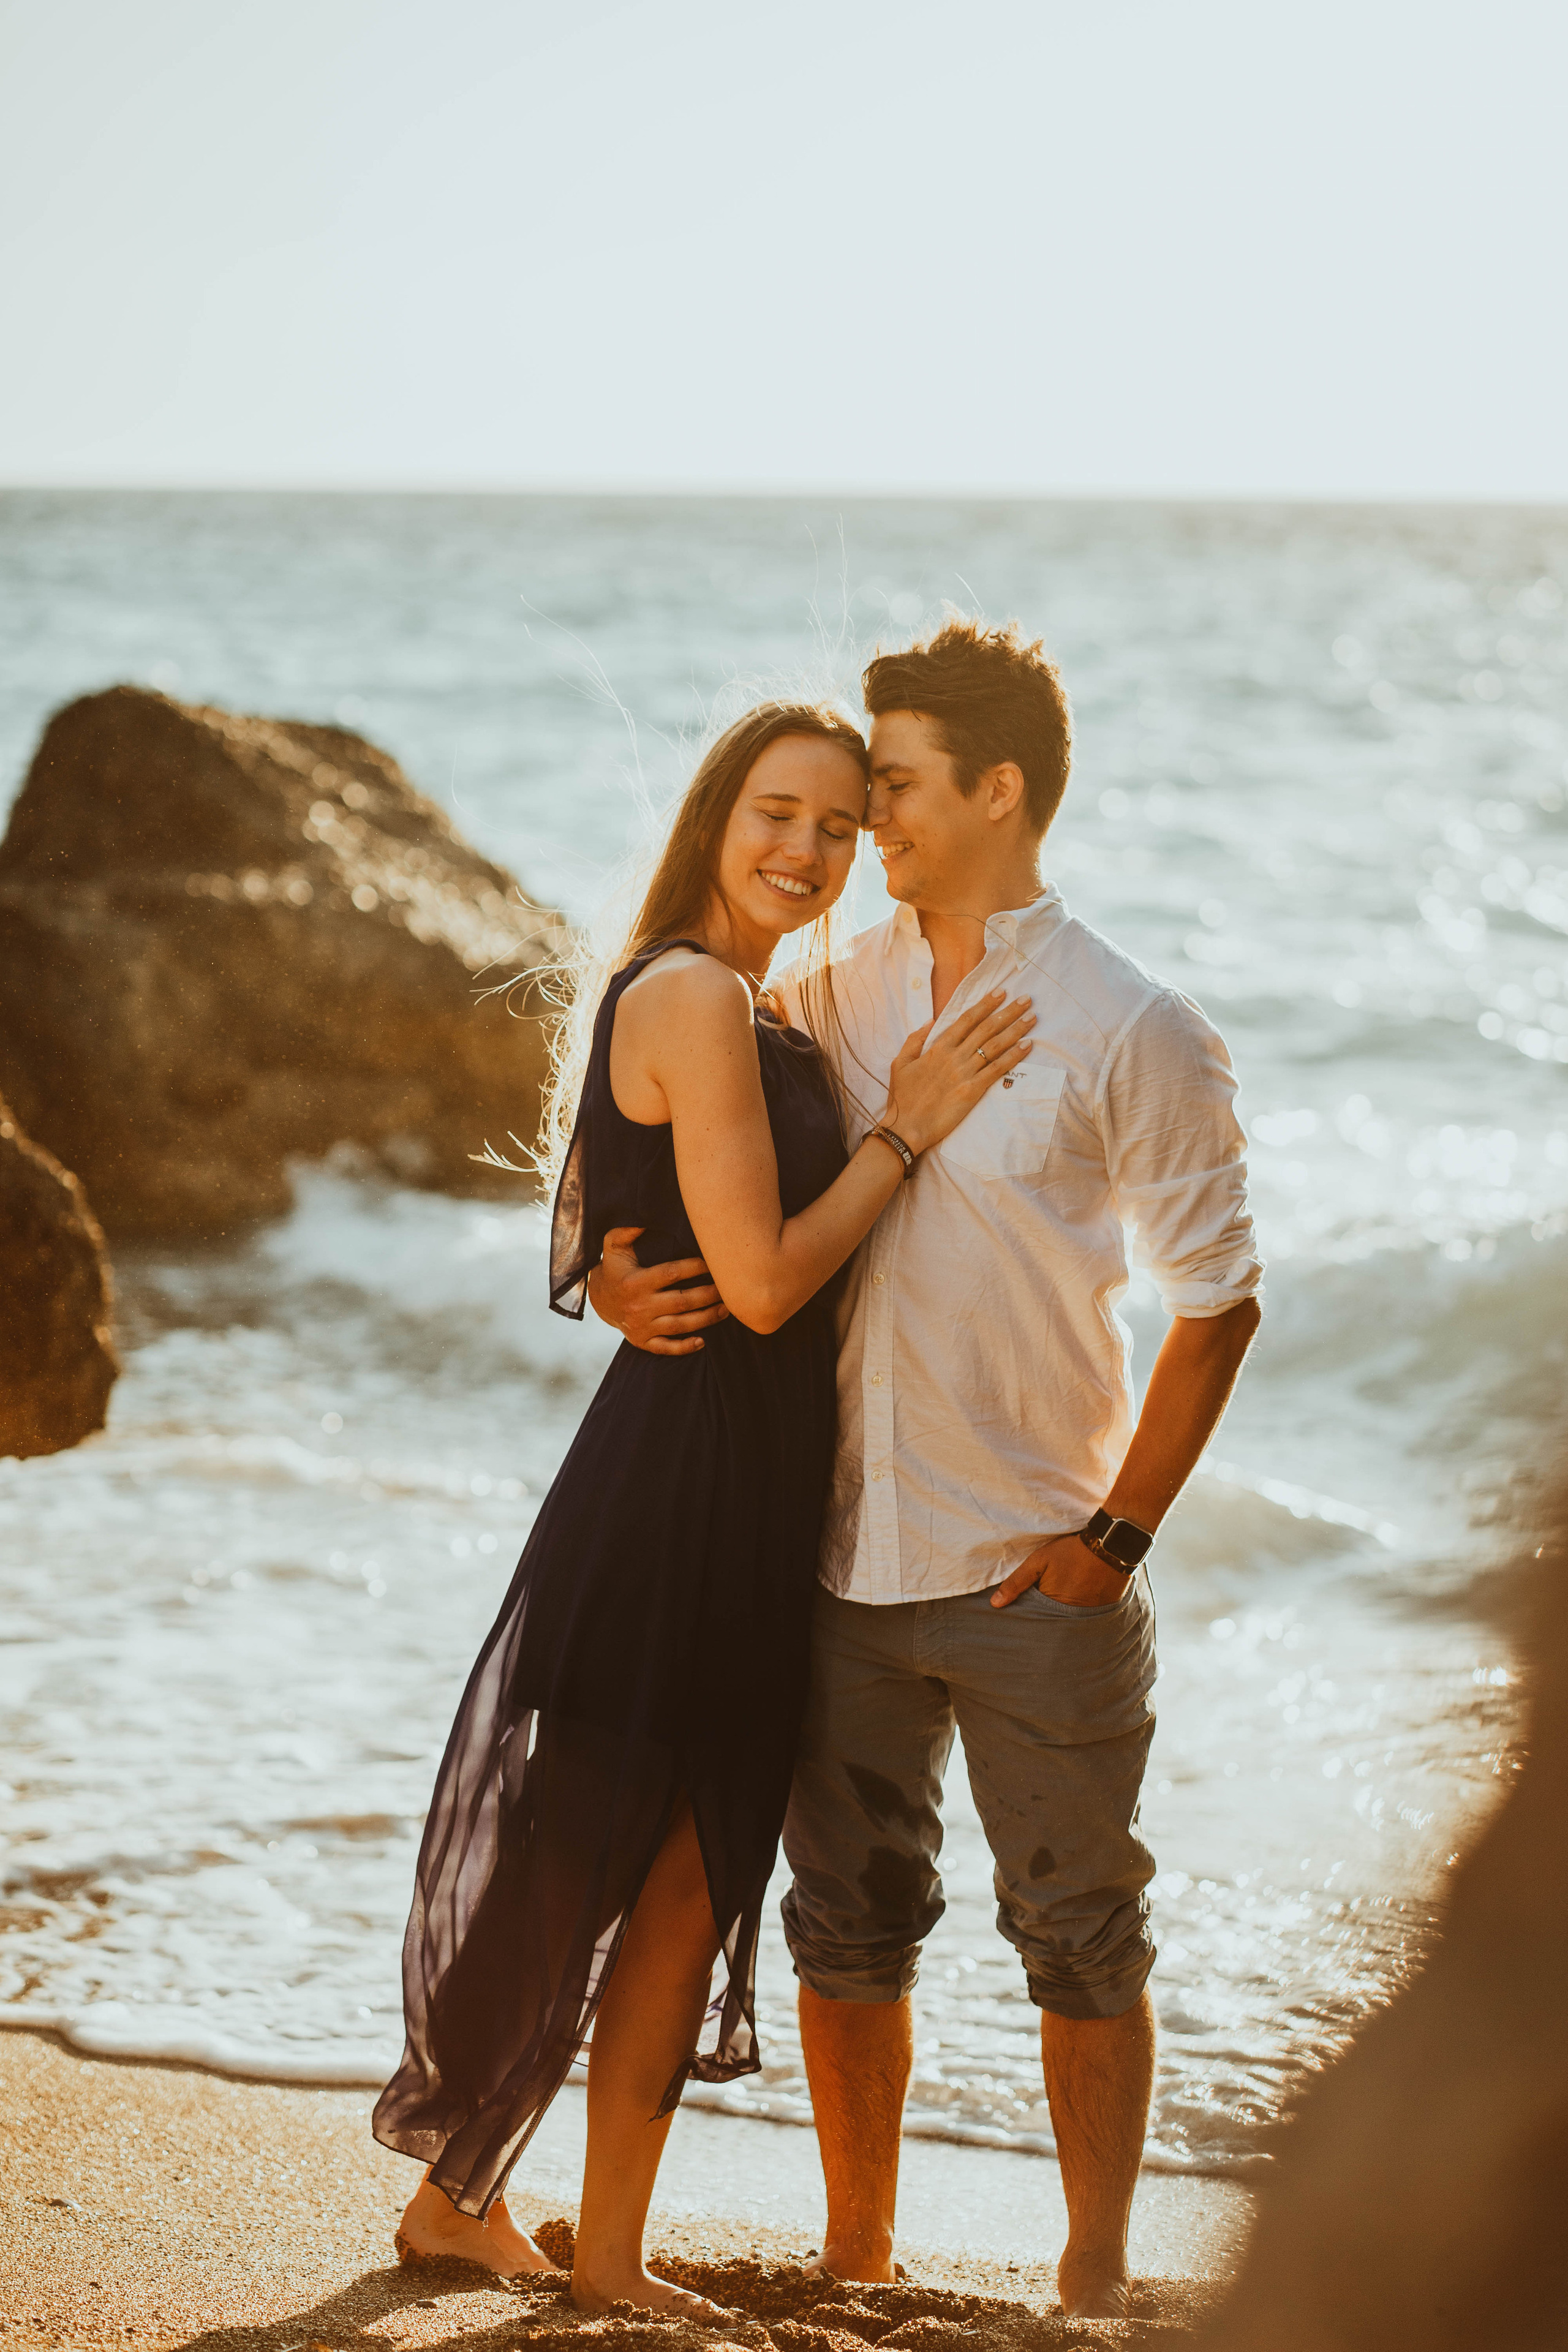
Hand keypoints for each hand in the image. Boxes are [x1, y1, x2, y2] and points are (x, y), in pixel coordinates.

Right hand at [585, 1225, 729, 1355]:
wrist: (598, 1299)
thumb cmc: (614, 1268)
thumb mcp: (614, 1244)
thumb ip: (628, 1230)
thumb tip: (645, 1218)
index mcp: (636, 1281)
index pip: (672, 1273)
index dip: (696, 1267)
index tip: (713, 1262)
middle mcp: (639, 1306)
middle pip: (682, 1301)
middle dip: (709, 1295)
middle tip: (729, 1288)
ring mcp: (641, 1326)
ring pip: (680, 1325)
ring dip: (706, 1319)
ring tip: (726, 1310)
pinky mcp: (642, 1341)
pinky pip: (666, 1348)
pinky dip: (684, 1347)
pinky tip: (703, 1342)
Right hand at [882, 991, 1035, 1156]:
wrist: (906, 1127)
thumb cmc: (902, 1097)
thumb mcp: (900, 1063)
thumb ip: (915, 1040)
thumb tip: (930, 1021)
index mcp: (938, 1047)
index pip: (966, 1020)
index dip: (985, 1004)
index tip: (1001, 992)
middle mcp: (954, 1056)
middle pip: (986, 1028)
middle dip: (1008, 1011)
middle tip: (1026, 999)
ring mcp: (965, 1073)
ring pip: (995, 1045)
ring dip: (1016, 1029)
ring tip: (1032, 1017)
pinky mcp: (972, 1091)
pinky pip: (997, 1070)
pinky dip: (1013, 1056)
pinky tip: (1027, 1045)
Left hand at [990, 1531, 1131, 1609]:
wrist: (1110, 1546)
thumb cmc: (1071, 1552)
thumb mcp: (1038, 1561)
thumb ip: (1016, 1582)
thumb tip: (996, 1604)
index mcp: (1054, 1606)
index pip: (1036, 1621)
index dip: (1030, 1618)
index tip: (1023, 1618)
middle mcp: (1073, 1617)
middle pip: (1053, 1625)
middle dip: (1046, 1623)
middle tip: (1041, 1615)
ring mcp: (1090, 1616)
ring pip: (1070, 1623)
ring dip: (1063, 1619)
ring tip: (1060, 1610)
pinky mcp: (1103, 1612)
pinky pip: (1087, 1618)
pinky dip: (1081, 1615)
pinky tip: (1078, 1603)